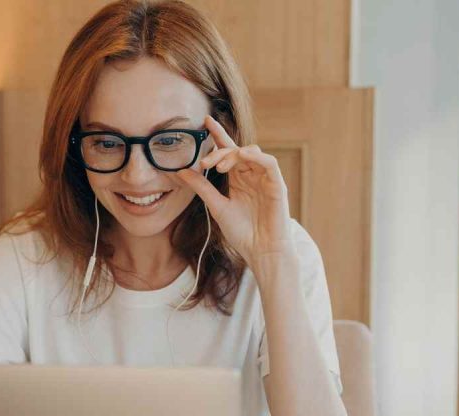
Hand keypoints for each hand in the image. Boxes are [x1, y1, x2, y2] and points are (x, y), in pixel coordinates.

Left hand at [169, 115, 293, 264]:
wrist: (261, 251)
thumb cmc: (242, 233)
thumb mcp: (216, 206)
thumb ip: (201, 187)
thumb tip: (181, 171)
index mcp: (238, 179)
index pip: (228, 151)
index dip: (218, 135)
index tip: (205, 121)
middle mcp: (252, 175)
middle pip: (237, 150)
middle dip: (220, 151)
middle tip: (205, 161)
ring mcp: (265, 179)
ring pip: (252, 152)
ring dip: (234, 154)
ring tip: (219, 166)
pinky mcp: (277, 185)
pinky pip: (269, 162)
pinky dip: (256, 156)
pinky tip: (242, 157)